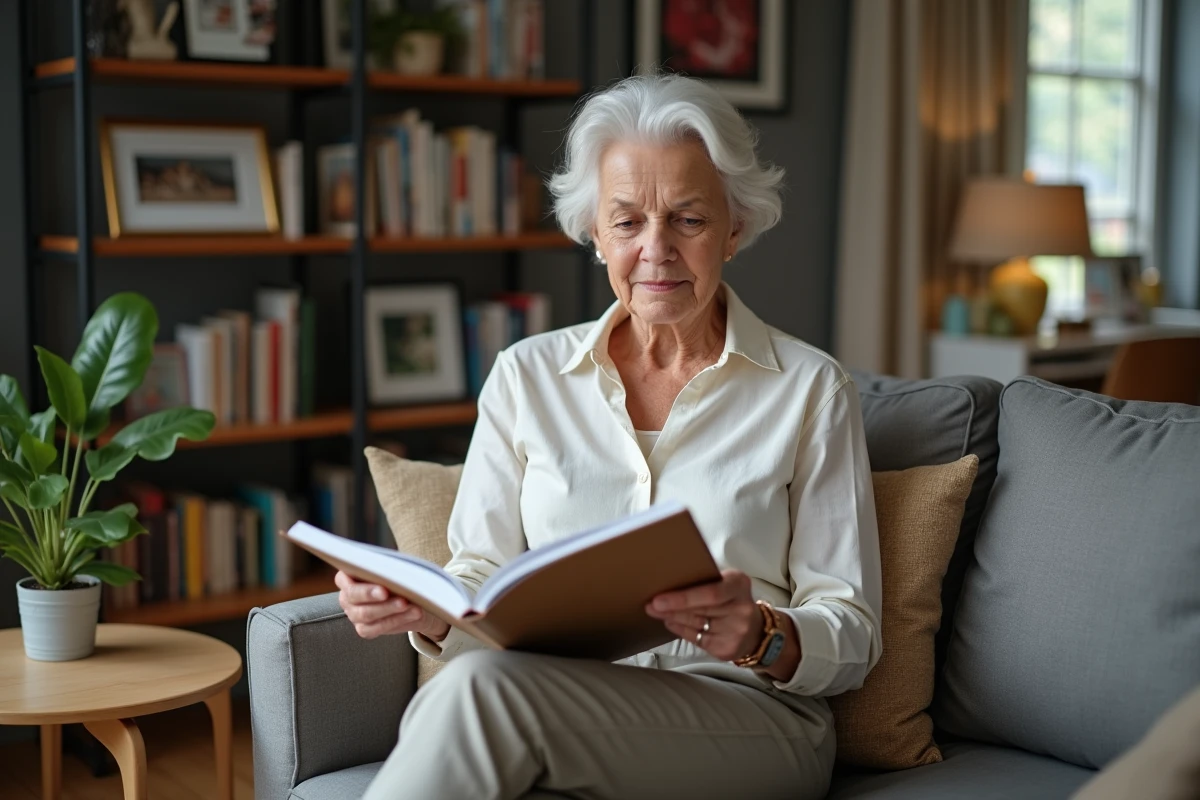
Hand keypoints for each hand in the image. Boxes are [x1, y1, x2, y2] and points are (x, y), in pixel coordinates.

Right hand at [335, 571, 449, 641]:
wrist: (409, 596)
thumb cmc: (395, 575)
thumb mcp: (391, 567)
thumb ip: (387, 568)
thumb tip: (396, 572)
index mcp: (345, 577)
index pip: (346, 581)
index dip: (365, 588)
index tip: (384, 591)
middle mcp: (346, 597)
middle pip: (356, 600)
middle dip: (378, 599)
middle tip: (400, 600)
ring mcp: (353, 614)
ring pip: (366, 614)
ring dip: (390, 609)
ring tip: (409, 605)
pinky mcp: (365, 629)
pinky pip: (376, 628)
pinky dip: (396, 620)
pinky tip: (412, 614)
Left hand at [644, 569, 762, 661]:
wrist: (756, 631)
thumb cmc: (732, 600)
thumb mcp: (726, 583)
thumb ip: (705, 581)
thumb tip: (669, 581)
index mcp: (739, 584)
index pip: (711, 593)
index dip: (683, 597)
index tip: (659, 599)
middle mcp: (742, 608)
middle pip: (700, 610)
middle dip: (672, 608)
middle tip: (651, 605)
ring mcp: (737, 631)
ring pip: (696, 625)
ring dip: (672, 618)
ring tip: (656, 612)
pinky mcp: (728, 648)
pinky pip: (697, 639)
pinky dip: (681, 630)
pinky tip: (670, 623)